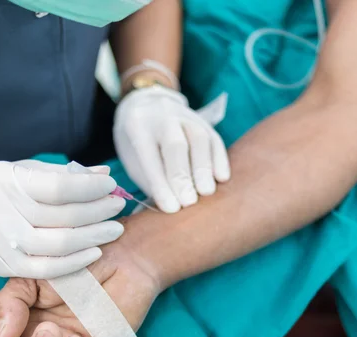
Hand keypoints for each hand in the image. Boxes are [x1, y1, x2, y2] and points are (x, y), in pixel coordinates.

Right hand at [0, 160, 125, 278]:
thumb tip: (104, 173)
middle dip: (99, 211)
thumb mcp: (23, 172)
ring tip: (114, 229)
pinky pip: (47, 268)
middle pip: (64, 216)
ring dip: (94, 237)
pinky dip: (75, 262)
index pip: (58, 186)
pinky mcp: (7, 266)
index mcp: (9, 181)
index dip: (90, 187)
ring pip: (59, 244)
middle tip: (118, 206)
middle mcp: (4, 211)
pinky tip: (95, 251)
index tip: (110, 186)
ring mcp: (4, 241)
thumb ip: (64, 174)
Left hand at [114, 86, 230, 212]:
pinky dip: (219, 160)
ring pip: (199, 139)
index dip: (160, 184)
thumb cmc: (139, 144)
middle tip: (189, 202)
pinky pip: (215, 139)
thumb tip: (168, 210)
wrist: (148, 106)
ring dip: (204, 169)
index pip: (149, 157)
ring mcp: (185, 115)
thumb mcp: (135, 160)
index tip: (172, 208)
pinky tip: (221, 178)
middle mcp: (161, 115)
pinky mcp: (204, 121)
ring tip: (207, 193)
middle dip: (183, 176)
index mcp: (137, 125)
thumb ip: (151, 181)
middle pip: (175, 145)